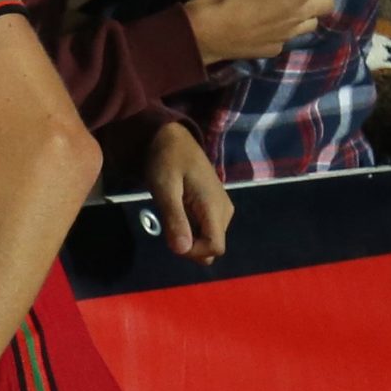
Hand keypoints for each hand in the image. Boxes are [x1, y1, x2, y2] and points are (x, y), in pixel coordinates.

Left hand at [143, 122, 232, 263]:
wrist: (173, 139)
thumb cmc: (166, 161)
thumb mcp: (164, 189)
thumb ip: (175, 219)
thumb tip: (182, 250)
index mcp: (214, 206)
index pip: (215, 247)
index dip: (193, 252)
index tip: (171, 238)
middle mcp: (225, 211)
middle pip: (213, 247)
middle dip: (190, 246)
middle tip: (169, 224)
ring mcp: (223, 209)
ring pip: (210, 240)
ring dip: (190, 237)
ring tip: (173, 214)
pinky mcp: (216, 207)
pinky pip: (208, 230)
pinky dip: (192, 229)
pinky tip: (179, 211)